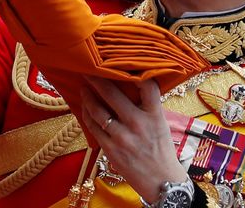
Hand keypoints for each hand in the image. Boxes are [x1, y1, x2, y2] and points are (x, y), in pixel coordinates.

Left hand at [80, 77, 187, 202]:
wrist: (161, 182)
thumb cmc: (161, 150)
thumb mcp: (160, 124)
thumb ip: (147, 106)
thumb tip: (130, 84)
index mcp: (154, 116)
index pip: (148, 87)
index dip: (135, 72)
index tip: (122, 62)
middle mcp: (138, 124)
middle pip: (113, 94)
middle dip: (97, 79)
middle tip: (88, 68)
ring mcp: (122, 137)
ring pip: (97, 110)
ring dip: (87, 96)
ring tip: (83, 87)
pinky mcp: (111, 149)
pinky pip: (93, 126)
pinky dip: (87, 114)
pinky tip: (85, 107)